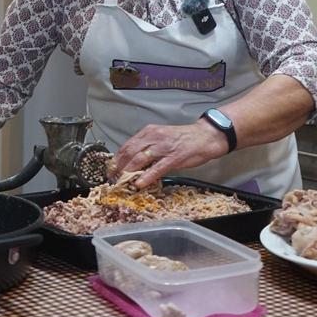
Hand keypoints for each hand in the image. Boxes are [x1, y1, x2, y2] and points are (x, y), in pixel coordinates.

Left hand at [111, 121, 228, 188]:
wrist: (205, 136)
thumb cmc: (184, 138)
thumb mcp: (161, 137)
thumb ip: (147, 146)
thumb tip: (133, 160)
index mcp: (149, 132)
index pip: (127, 145)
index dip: (116, 158)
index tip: (111, 169)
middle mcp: (154, 137)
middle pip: (129, 152)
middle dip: (119, 167)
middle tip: (113, 178)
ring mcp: (163, 147)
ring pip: (140, 159)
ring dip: (128, 172)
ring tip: (122, 182)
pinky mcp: (174, 158)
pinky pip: (157, 168)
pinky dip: (146, 176)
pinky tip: (139, 183)